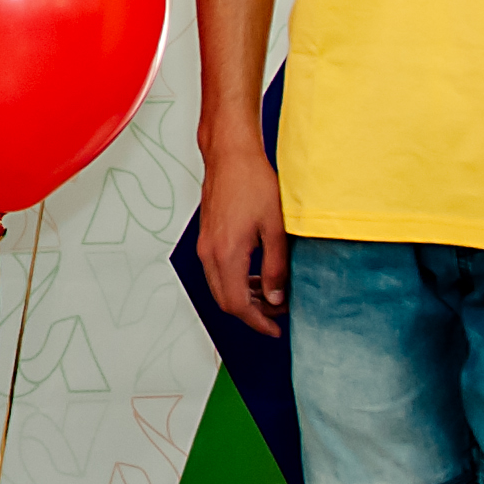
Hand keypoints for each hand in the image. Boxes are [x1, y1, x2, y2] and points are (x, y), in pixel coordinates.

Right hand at [196, 140, 290, 338]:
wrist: (230, 154)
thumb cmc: (253, 182)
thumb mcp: (275, 229)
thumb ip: (275, 268)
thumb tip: (275, 298)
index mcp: (227, 254)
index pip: (238, 305)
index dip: (258, 322)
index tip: (276, 328)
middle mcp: (210, 253)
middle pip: (225, 301)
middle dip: (251, 314)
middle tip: (277, 314)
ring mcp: (205, 245)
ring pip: (220, 287)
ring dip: (243, 298)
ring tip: (270, 295)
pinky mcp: (207, 237)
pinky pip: (217, 271)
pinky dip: (235, 282)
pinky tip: (256, 275)